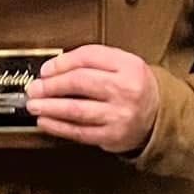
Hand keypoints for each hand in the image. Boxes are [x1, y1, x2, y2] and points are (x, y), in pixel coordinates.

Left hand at [24, 45, 158, 153]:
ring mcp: (119, 114)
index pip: (88, 57)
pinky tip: (45, 122)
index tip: (46, 69)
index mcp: (128, 66)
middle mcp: (125, 89)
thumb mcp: (122, 64)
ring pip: (76, 109)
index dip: (61, 62)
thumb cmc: (134, 88)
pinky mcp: (112, 136)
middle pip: (80, 82)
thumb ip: (93, 61)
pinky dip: (57, 127)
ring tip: (34, 105)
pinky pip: (79, 132)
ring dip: (49, 107)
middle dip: (51, 85)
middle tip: (34, 88)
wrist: (158, 116)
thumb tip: (54, 68)